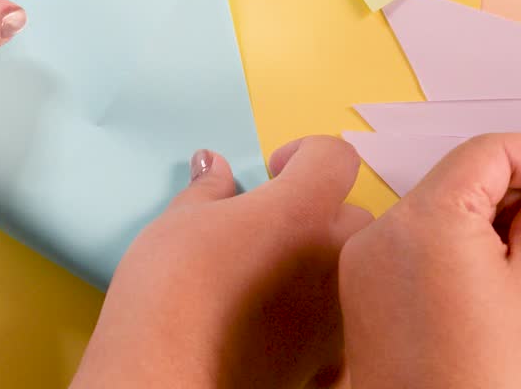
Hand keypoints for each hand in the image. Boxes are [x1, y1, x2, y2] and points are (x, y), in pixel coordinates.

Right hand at [72, 136, 371, 388]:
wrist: (166, 374)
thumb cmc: (170, 291)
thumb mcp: (178, 222)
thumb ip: (208, 190)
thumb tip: (212, 167)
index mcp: (301, 210)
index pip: (335, 158)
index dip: (306, 154)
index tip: (276, 171)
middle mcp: (332, 256)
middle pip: (352, 215)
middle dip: (319, 213)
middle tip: (271, 227)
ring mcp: (336, 311)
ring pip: (354, 272)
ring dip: (325, 264)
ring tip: (277, 277)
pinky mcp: (328, 358)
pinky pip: (341, 325)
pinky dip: (321, 320)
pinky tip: (282, 325)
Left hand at [338, 134, 520, 388]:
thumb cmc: (484, 383)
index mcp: (426, 219)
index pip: (489, 151)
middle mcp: (385, 230)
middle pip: (461, 176)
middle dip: (520, 186)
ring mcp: (367, 259)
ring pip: (438, 208)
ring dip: (490, 215)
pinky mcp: (364, 287)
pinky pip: (415, 242)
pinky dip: (456, 242)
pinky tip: (498, 269)